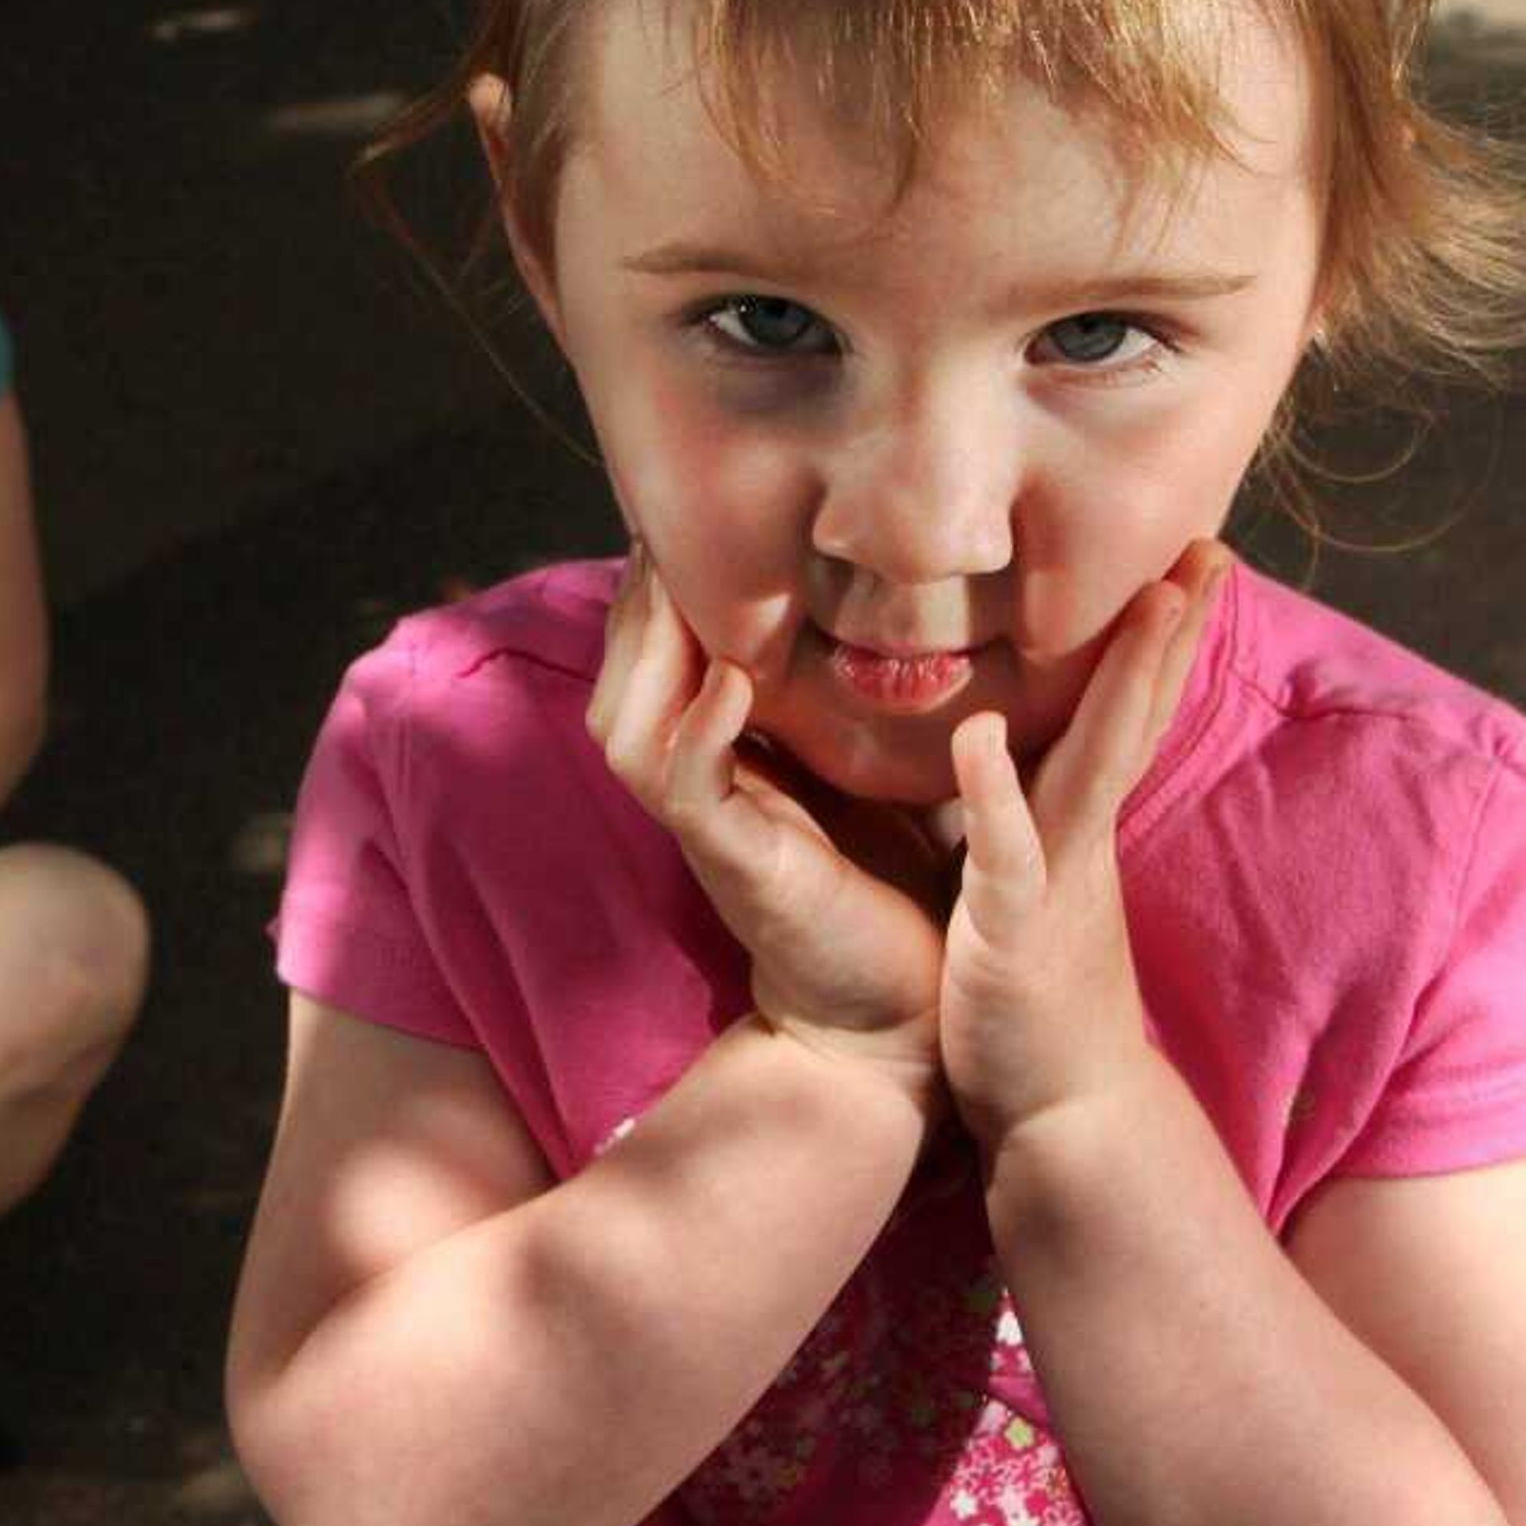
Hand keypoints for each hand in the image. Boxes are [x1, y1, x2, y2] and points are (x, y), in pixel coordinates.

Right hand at [589, 548, 950, 1103]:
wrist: (907, 1011)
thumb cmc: (895, 885)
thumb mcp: (865, 765)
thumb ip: (843, 697)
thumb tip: (871, 602)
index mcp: (721, 762)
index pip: (654, 661)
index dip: (657, 591)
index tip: (690, 513)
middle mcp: (699, 792)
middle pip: (619, 683)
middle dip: (638, 603)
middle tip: (668, 526)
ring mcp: (710, 831)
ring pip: (630, 726)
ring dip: (652, 652)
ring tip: (682, 582)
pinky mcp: (737, 870)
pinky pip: (687, 791)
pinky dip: (700, 732)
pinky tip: (731, 679)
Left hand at [939, 539, 1227, 1153]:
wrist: (1059, 1112)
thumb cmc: (1037, 1001)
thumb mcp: (1034, 888)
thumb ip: (1031, 823)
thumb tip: (1019, 763)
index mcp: (1077, 823)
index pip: (1125, 711)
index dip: (1157, 638)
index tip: (1185, 559)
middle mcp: (1080, 837)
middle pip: (1134, 714)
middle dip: (1170, 631)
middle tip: (1207, 545)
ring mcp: (1055, 879)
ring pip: (1096, 763)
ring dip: (1125, 682)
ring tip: (1153, 598)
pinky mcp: (1014, 930)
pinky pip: (1006, 854)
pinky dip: (994, 793)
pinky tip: (980, 738)